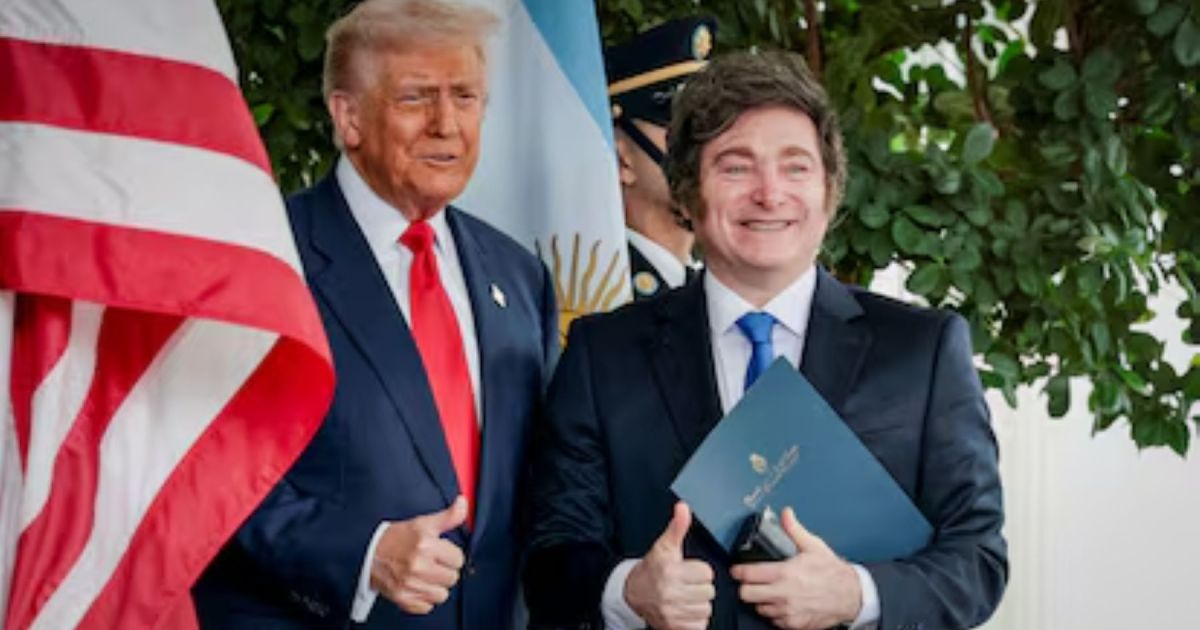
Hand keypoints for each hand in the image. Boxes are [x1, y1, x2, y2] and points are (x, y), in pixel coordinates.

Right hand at [370, 496, 467, 613]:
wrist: (366, 552)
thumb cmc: (396, 538)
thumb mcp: (423, 523)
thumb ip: (448, 516)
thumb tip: (463, 503)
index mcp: (425, 545)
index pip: (458, 559)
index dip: (450, 555)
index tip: (440, 553)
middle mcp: (418, 566)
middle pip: (452, 578)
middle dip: (444, 570)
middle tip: (432, 563)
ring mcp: (410, 584)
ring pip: (442, 595)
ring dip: (436, 587)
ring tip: (425, 576)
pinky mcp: (402, 598)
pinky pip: (427, 607)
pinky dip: (423, 599)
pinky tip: (417, 586)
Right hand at [624, 502, 715, 629]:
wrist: (632, 593)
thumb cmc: (652, 569)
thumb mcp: (664, 546)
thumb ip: (677, 527)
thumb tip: (683, 507)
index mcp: (670, 571)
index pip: (706, 573)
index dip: (699, 571)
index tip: (688, 570)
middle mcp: (670, 593)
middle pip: (708, 592)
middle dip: (700, 587)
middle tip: (686, 584)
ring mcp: (672, 612)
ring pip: (706, 609)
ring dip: (698, 604)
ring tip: (685, 597)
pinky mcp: (673, 627)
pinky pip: (700, 625)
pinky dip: (695, 620)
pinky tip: (685, 610)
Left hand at [731, 507, 861, 628]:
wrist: (851, 596)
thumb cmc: (832, 573)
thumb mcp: (813, 546)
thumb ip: (794, 530)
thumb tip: (785, 514)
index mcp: (784, 573)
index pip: (747, 574)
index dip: (738, 571)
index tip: (737, 570)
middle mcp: (783, 594)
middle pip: (746, 594)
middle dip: (746, 587)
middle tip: (751, 582)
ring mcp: (787, 611)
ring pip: (759, 608)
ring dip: (761, 601)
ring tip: (769, 592)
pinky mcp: (794, 624)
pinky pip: (773, 621)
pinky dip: (774, 613)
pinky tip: (781, 603)